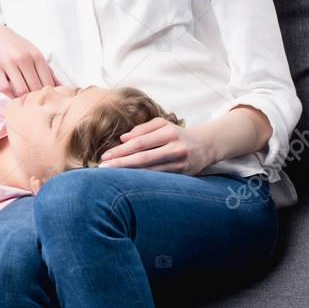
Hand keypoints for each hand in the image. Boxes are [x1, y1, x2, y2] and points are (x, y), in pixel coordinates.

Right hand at [0, 19, 59, 96]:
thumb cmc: (14, 45)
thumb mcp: (33, 52)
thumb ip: (46, 69)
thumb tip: (61, 86)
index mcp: (36, 55)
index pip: (47, 82)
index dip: (47, 95)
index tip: (44, 102)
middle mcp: (24, 58)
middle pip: (35, 88)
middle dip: (35, 99)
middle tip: (34, 107)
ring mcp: (8, 62)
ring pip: (21, 90)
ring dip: (23, 99)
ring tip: (23, 103)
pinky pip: (5, 88)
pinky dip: (9, 96)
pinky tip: (11, 95)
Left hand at [98, 118, 215, 175]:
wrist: (205, 145)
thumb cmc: (177, 134)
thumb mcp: (162, 125)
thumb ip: (142, 130)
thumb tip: (123, 139)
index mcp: (168, 132)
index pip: (139, 143)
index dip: (121, 150)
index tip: (105, 156)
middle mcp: (175, 148)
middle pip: (143, 158)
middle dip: (121, 164)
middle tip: (102, 169)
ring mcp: (180, 163)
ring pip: (150, 171)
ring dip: (129, 175)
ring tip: (111, 177)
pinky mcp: (182, 175)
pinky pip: (158, 178)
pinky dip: (142, 180)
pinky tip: (129, 182)